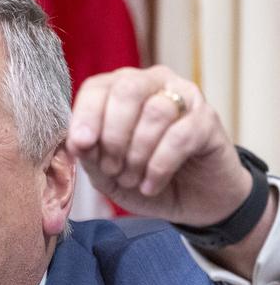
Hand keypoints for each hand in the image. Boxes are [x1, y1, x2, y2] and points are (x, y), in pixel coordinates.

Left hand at [66, 65, 249, 226]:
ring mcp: (185, 98)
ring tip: (131, 179)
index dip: (85, 115)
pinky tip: (150, 185)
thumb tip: (76, 141)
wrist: (189, 201)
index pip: (97, 87)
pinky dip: (159, 166)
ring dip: (137, 154)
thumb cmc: (141, 178)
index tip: (81, 145)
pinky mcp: (208, 120)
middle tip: (111, 168)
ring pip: (155, 112)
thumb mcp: (104, 172)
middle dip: (113, 135)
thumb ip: (89, 153)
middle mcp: (154, 83)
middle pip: (127, 89)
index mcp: (120, 89)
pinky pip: (180, 136)